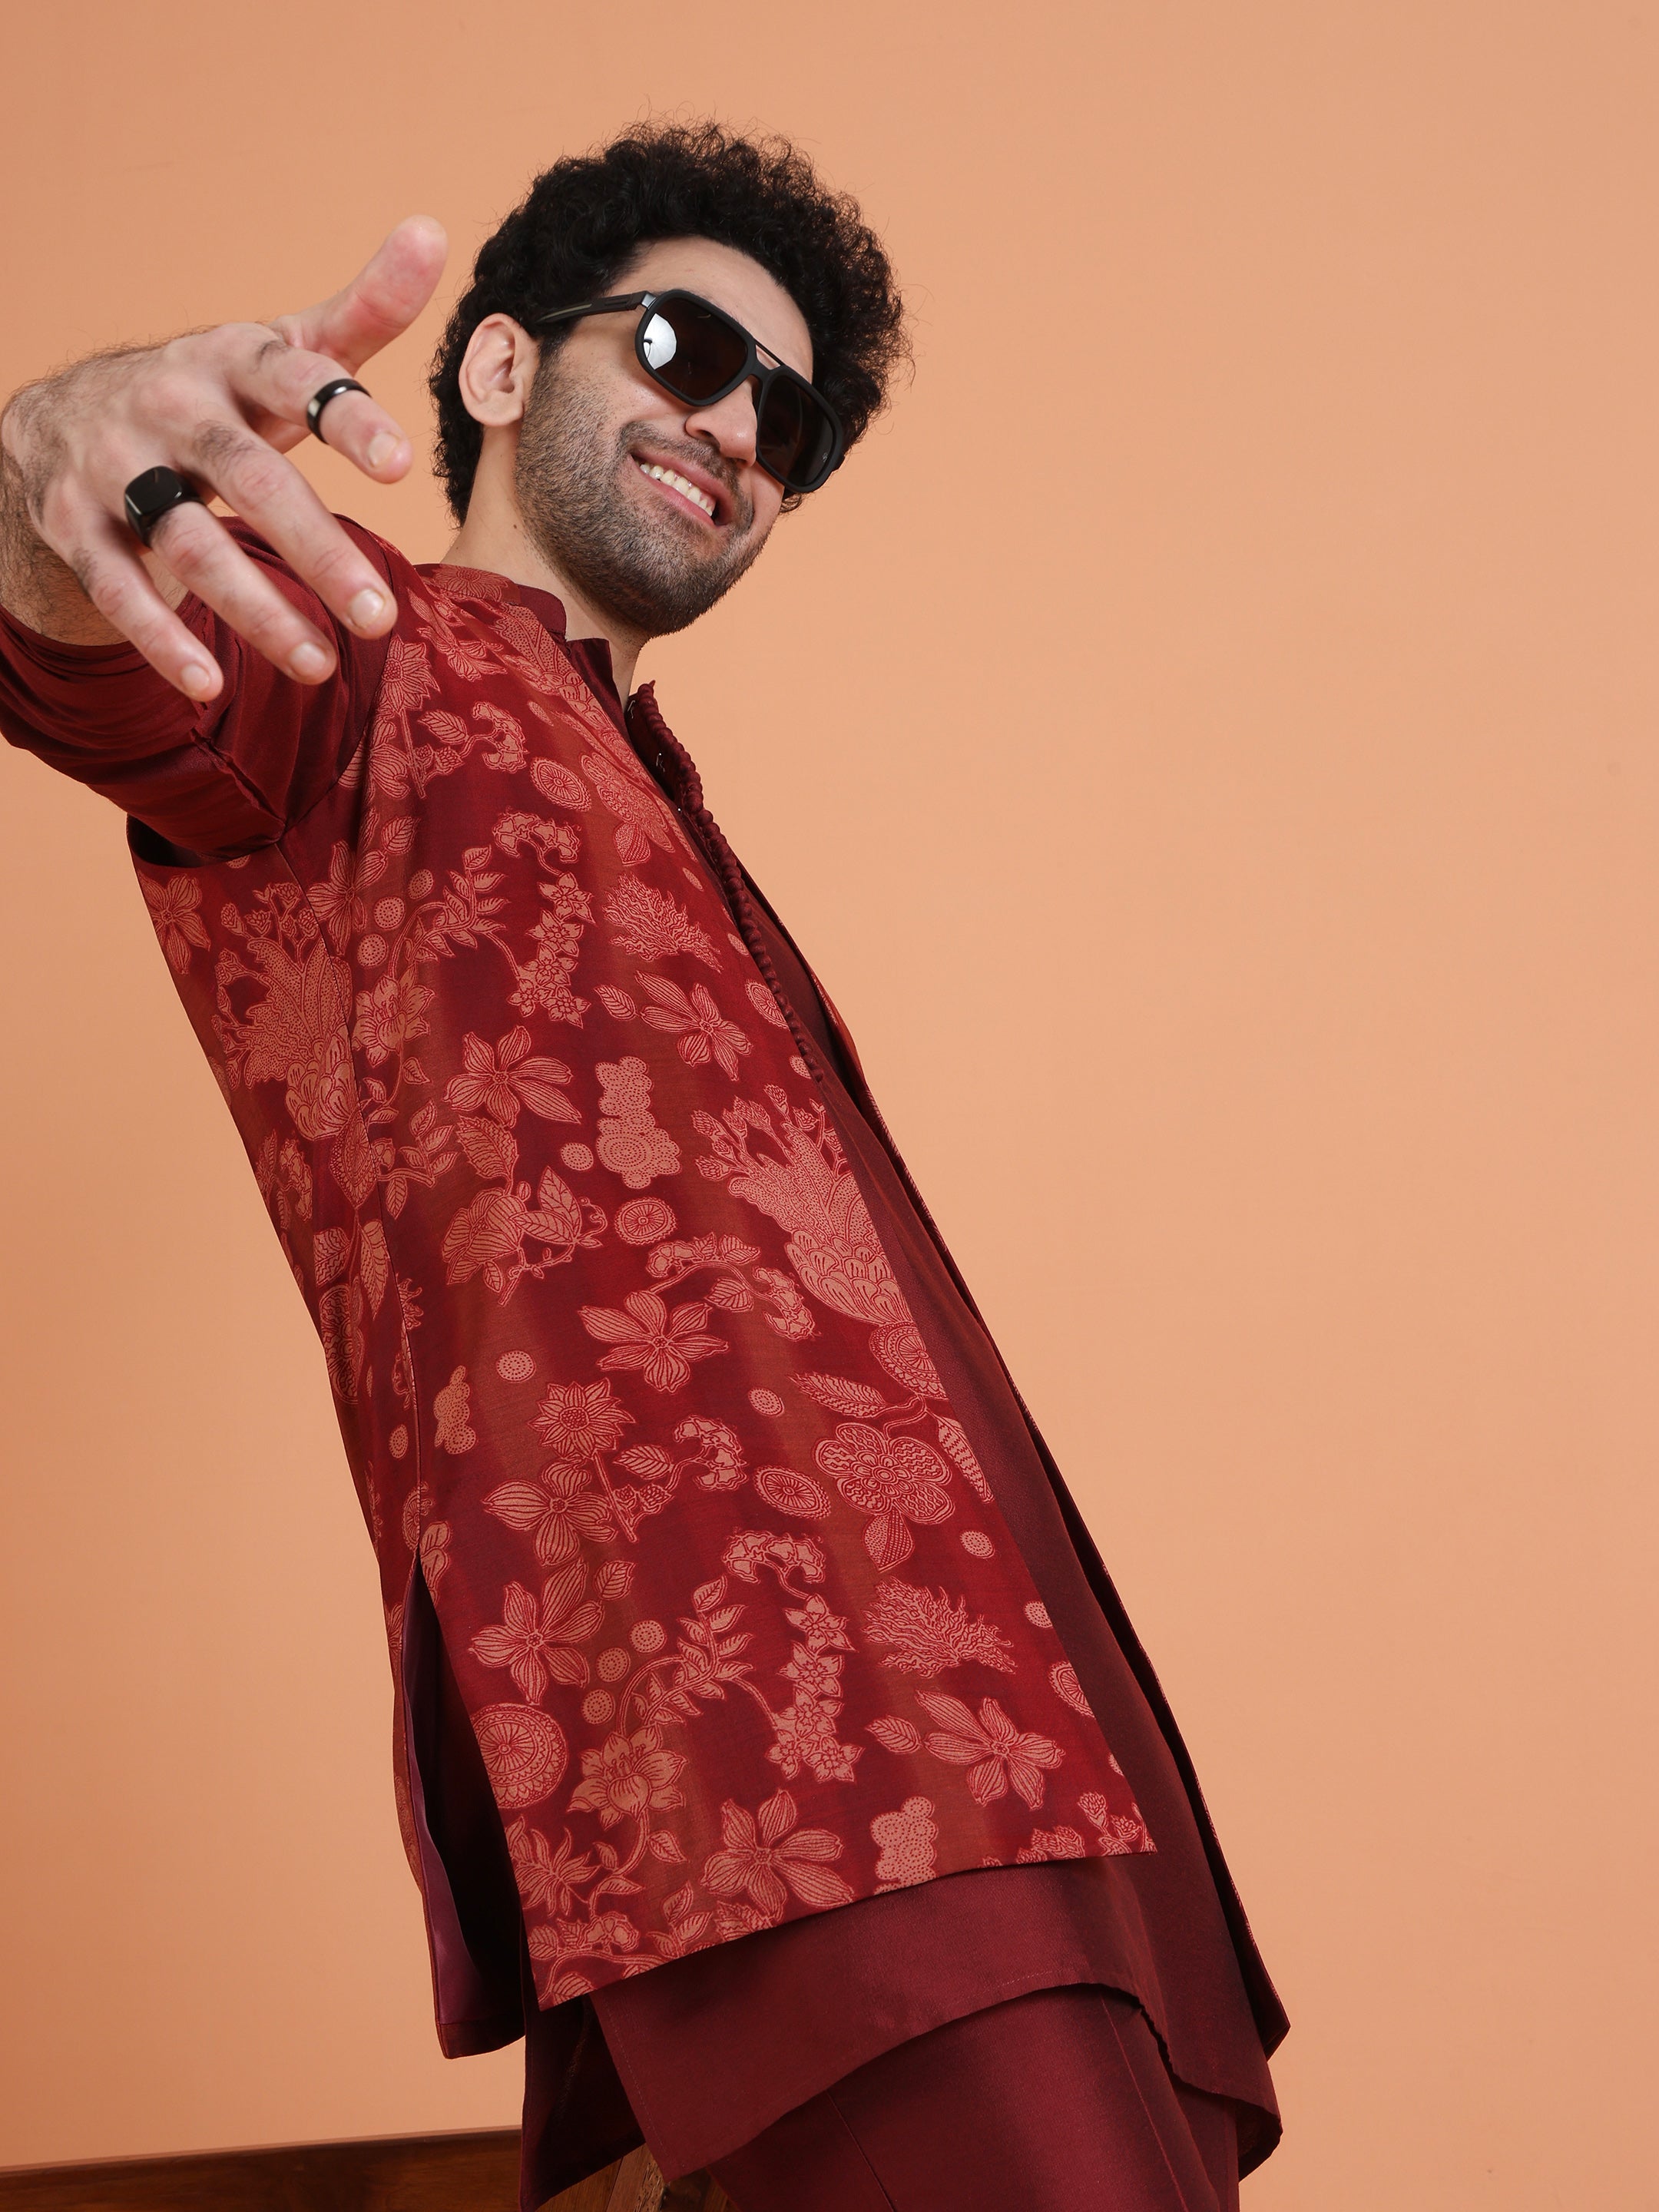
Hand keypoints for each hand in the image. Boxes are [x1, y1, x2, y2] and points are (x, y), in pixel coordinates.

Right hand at [0, 216, 448, 698]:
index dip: (348, 419)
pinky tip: (209, 686)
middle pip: (249, 479)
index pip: (296, 380)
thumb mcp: (280, 350)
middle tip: (383, 616)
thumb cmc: (213, 394)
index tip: (404, 465)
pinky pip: (119, 587)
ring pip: (187, 541)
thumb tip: (432, 231)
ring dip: (255, 609)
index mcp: (230, 359)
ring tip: (322, 667)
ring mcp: (116, 468)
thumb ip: (361, 314)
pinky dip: (162, 638)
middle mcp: (170, 405)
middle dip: (316, 550)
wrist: (66, 418)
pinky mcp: (77, 526)